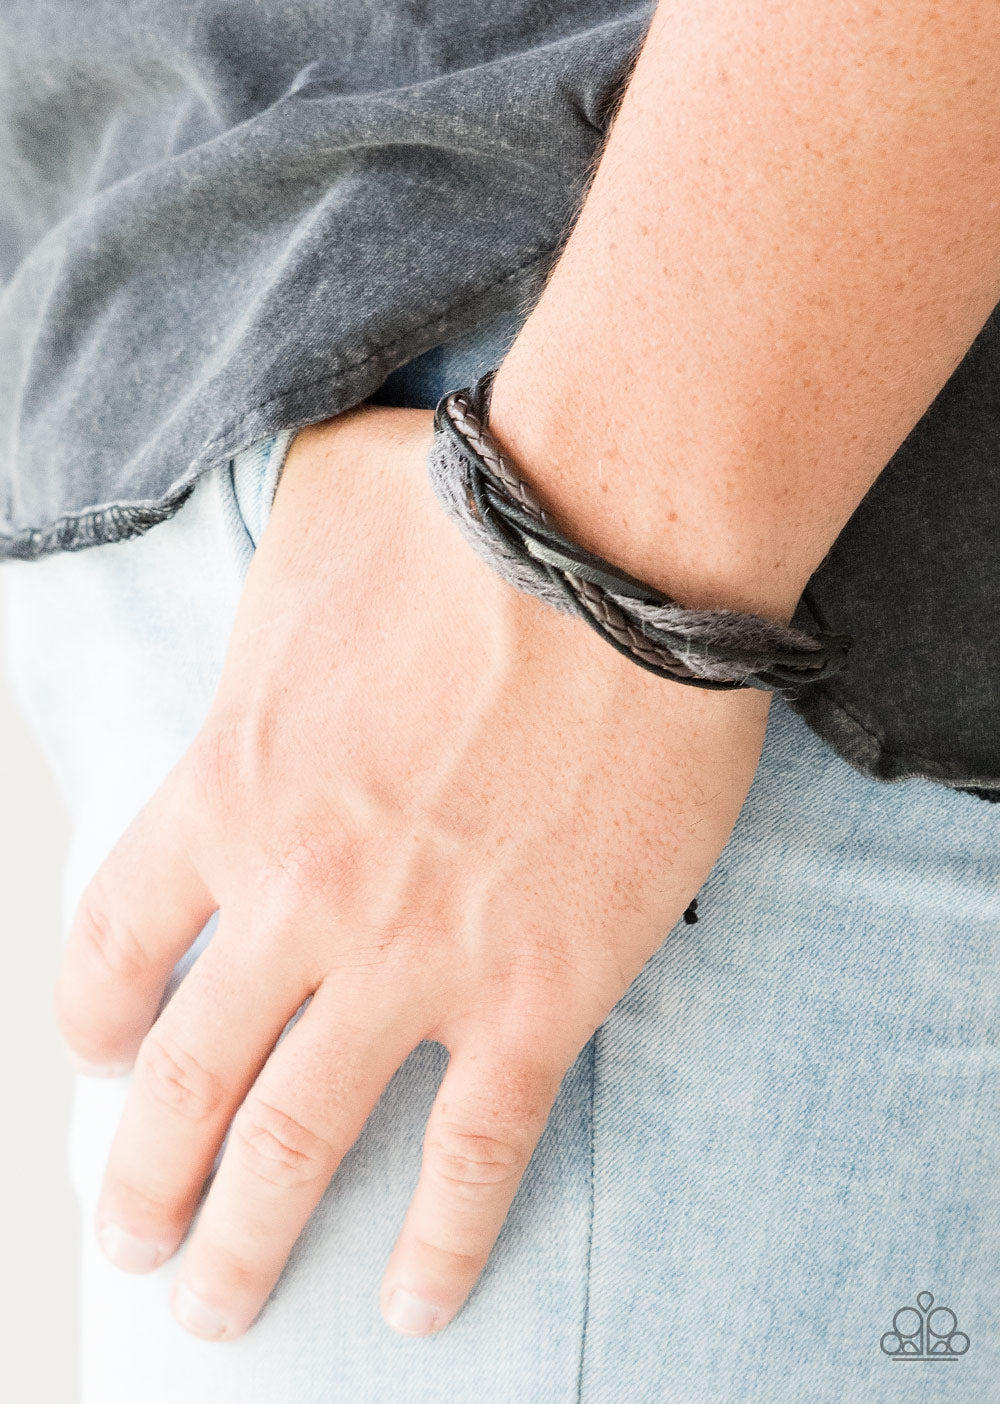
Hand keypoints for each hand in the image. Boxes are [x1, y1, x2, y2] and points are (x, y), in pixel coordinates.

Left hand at [53, 403, 769, 1339]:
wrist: (621, 546)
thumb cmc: (466, 515)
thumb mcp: (309, 513)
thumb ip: (263, 582)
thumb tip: (281, 595)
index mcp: (226, 789)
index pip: (112, 946)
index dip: (91, 1021)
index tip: (102, 1060)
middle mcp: (295, 899)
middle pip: (182, 1081)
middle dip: (143, 1180)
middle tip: (134, 1239)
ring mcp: (413, 959)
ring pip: (298, 1143)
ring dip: (246, 1242)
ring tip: (220, 1308)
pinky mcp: (537, 991)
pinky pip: (474, 1155)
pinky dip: (441, 1243)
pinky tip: (413, 1302)